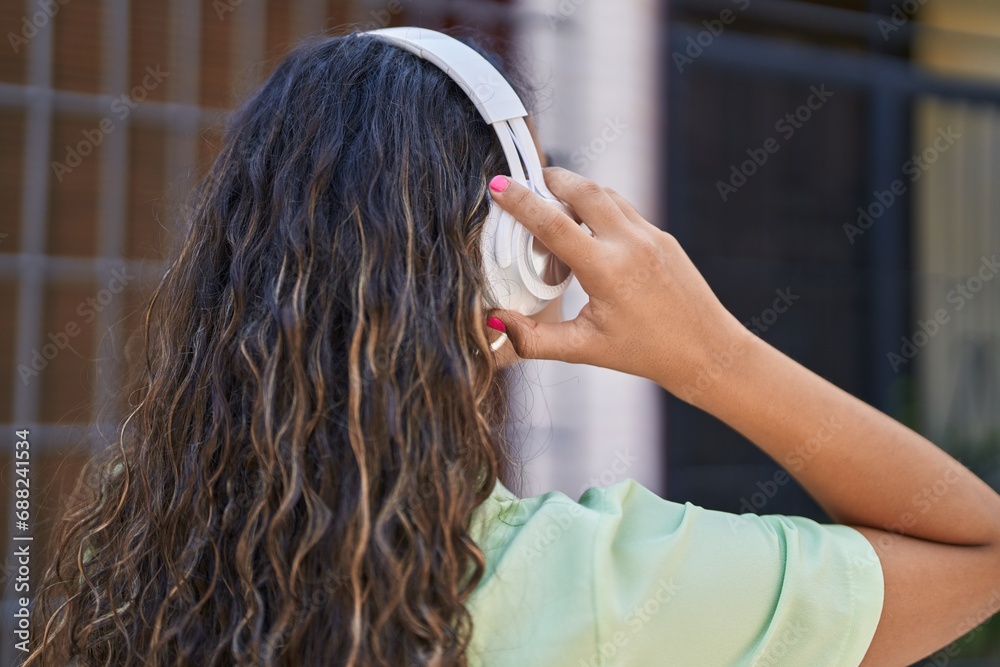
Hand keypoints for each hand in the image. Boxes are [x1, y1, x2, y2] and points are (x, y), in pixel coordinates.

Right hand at [487, 167, 749, 398]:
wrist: (706, 351)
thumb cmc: (644, 353)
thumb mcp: (584, 348)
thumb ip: (533, 338)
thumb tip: (494, 320)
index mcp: (607, 271)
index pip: (554, 224)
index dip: (520, 202)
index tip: (497, 185)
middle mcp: (630, 244)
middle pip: (583, 189)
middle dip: (551, 179)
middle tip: (527, 183)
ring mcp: (650, 236)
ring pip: (605, 194)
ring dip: (576, 191)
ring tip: (554, 209)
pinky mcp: (662, 237)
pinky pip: (623, 209)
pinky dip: (598, 208)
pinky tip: (587, 231)